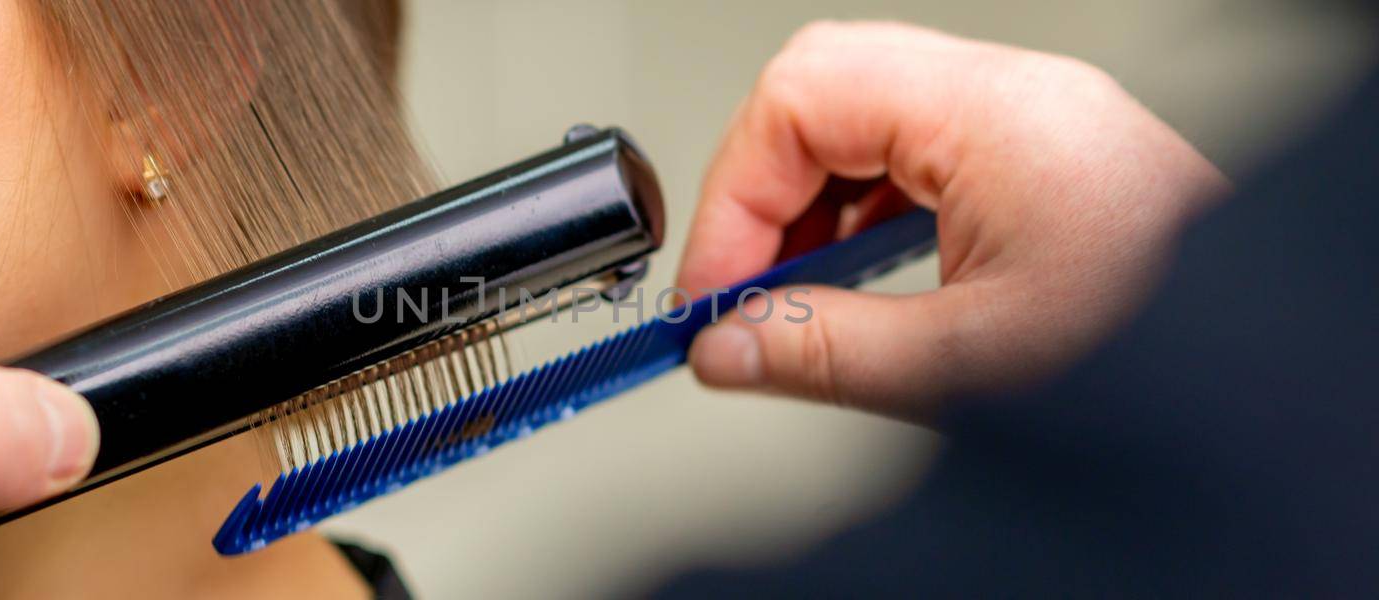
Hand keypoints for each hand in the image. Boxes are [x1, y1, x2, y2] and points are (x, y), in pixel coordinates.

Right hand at [678, 22, 1227, 418]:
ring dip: (808, 202)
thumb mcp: (971, 365)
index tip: (713, 291)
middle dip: (761, 192)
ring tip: (791, 293)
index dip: (734, 199)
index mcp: (994, 114)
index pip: (798, 101)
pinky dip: (861, 209)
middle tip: (739, 284)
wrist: (1276, 367)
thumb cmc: (1171, 349)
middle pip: (822, 89)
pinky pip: (914, 149)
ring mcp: (1030, 118)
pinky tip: (854, 279)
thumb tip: (725, 346)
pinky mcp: (1041, 155)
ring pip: (864, 113)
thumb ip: (824, 351)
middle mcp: (1013, 95)